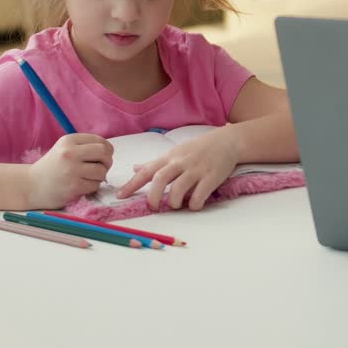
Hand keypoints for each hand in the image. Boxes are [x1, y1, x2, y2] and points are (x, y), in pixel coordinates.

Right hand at [26, 133, 113, 207]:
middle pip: (104, 153)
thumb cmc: (52, 167)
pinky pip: (95, 185)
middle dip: (107, 162)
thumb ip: (84, 146)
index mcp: (69, 140)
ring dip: (100, 176)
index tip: (102, 157)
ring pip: (102, 171)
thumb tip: (109, 151)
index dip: (107, 150)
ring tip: (89, 178)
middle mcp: (70, 153)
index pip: (100, 141)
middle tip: (101, 168)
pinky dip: (93, 186)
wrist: (31, 185)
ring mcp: (71, 170)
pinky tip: (83, 186)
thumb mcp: (64, 148)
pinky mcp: (73, 186)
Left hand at [116, 127, 240, 210]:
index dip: (132, 184)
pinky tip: (194, 205)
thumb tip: (134, 168)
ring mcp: (196, 170)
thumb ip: (155, 163)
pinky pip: (200, 195)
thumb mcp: (174, 152)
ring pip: (179, 188)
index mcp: (169, 158)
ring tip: (177, 205)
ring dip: (175, 202)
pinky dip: (194, 204)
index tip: (120, 196)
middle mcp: (180, 163)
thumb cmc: (198, 148)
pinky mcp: (211, 177)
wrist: (226, 141)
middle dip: (153, 196)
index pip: (147, 171)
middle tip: (153, 207)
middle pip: (160, 179)